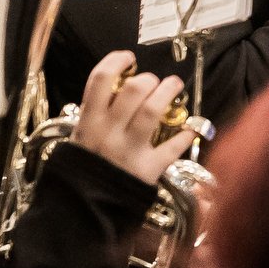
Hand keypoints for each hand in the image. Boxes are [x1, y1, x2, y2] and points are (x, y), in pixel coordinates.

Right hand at [67, 52, 195, 186]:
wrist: (81, 209)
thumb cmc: (82, 169)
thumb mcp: (78, 138)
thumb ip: (95, 114)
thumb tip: (117, 87)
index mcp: (88, 121)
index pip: (101, 79)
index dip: (117, 61)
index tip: (129, 58)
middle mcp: (108, 132)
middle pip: (133, 90)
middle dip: (148, 79)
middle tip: (154, 81)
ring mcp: (128, 151)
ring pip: (152, 111)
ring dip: (168, 94)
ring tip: (175, 86)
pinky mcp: (146, 170)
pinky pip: (170, 149)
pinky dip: (184, 137)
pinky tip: (191, 129)